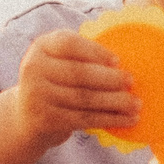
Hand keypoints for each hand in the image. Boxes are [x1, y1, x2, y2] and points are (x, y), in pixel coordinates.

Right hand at [11, 31, 139, 148]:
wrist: (27, 117)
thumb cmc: (55, 83)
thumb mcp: (59, 62)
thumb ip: (82, 56)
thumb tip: (125, 60)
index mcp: (41, 47)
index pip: (69, 43)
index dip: (95, 51)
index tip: (117, 61)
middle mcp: (33, 68)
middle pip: (78, 73)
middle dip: (110, 78)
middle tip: (132, 81)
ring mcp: (36, 96)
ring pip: (84, 98)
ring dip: (115, 102)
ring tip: (136, 104)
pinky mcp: (45, 120)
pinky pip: (84, 118)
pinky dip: (109, 119)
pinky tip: (127, 120)